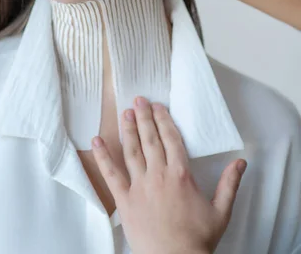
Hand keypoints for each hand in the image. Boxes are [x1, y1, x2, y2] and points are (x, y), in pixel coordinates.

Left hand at [91, 96, 246, 253]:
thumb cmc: (197, 240)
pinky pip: (111, 174)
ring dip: (128, 130)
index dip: (164, 120)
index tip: (158, 106)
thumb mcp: (221, 211)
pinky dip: (103, 156)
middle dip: (145, 117)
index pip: (171, 139)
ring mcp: (140, 186)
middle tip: (139, 99)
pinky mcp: (125, 200)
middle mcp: (158, 175)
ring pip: (132, 151)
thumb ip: (229, 183)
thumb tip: (241, 162)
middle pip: (150, 139)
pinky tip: (96, 141)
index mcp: (181, 175)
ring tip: (125, 113)